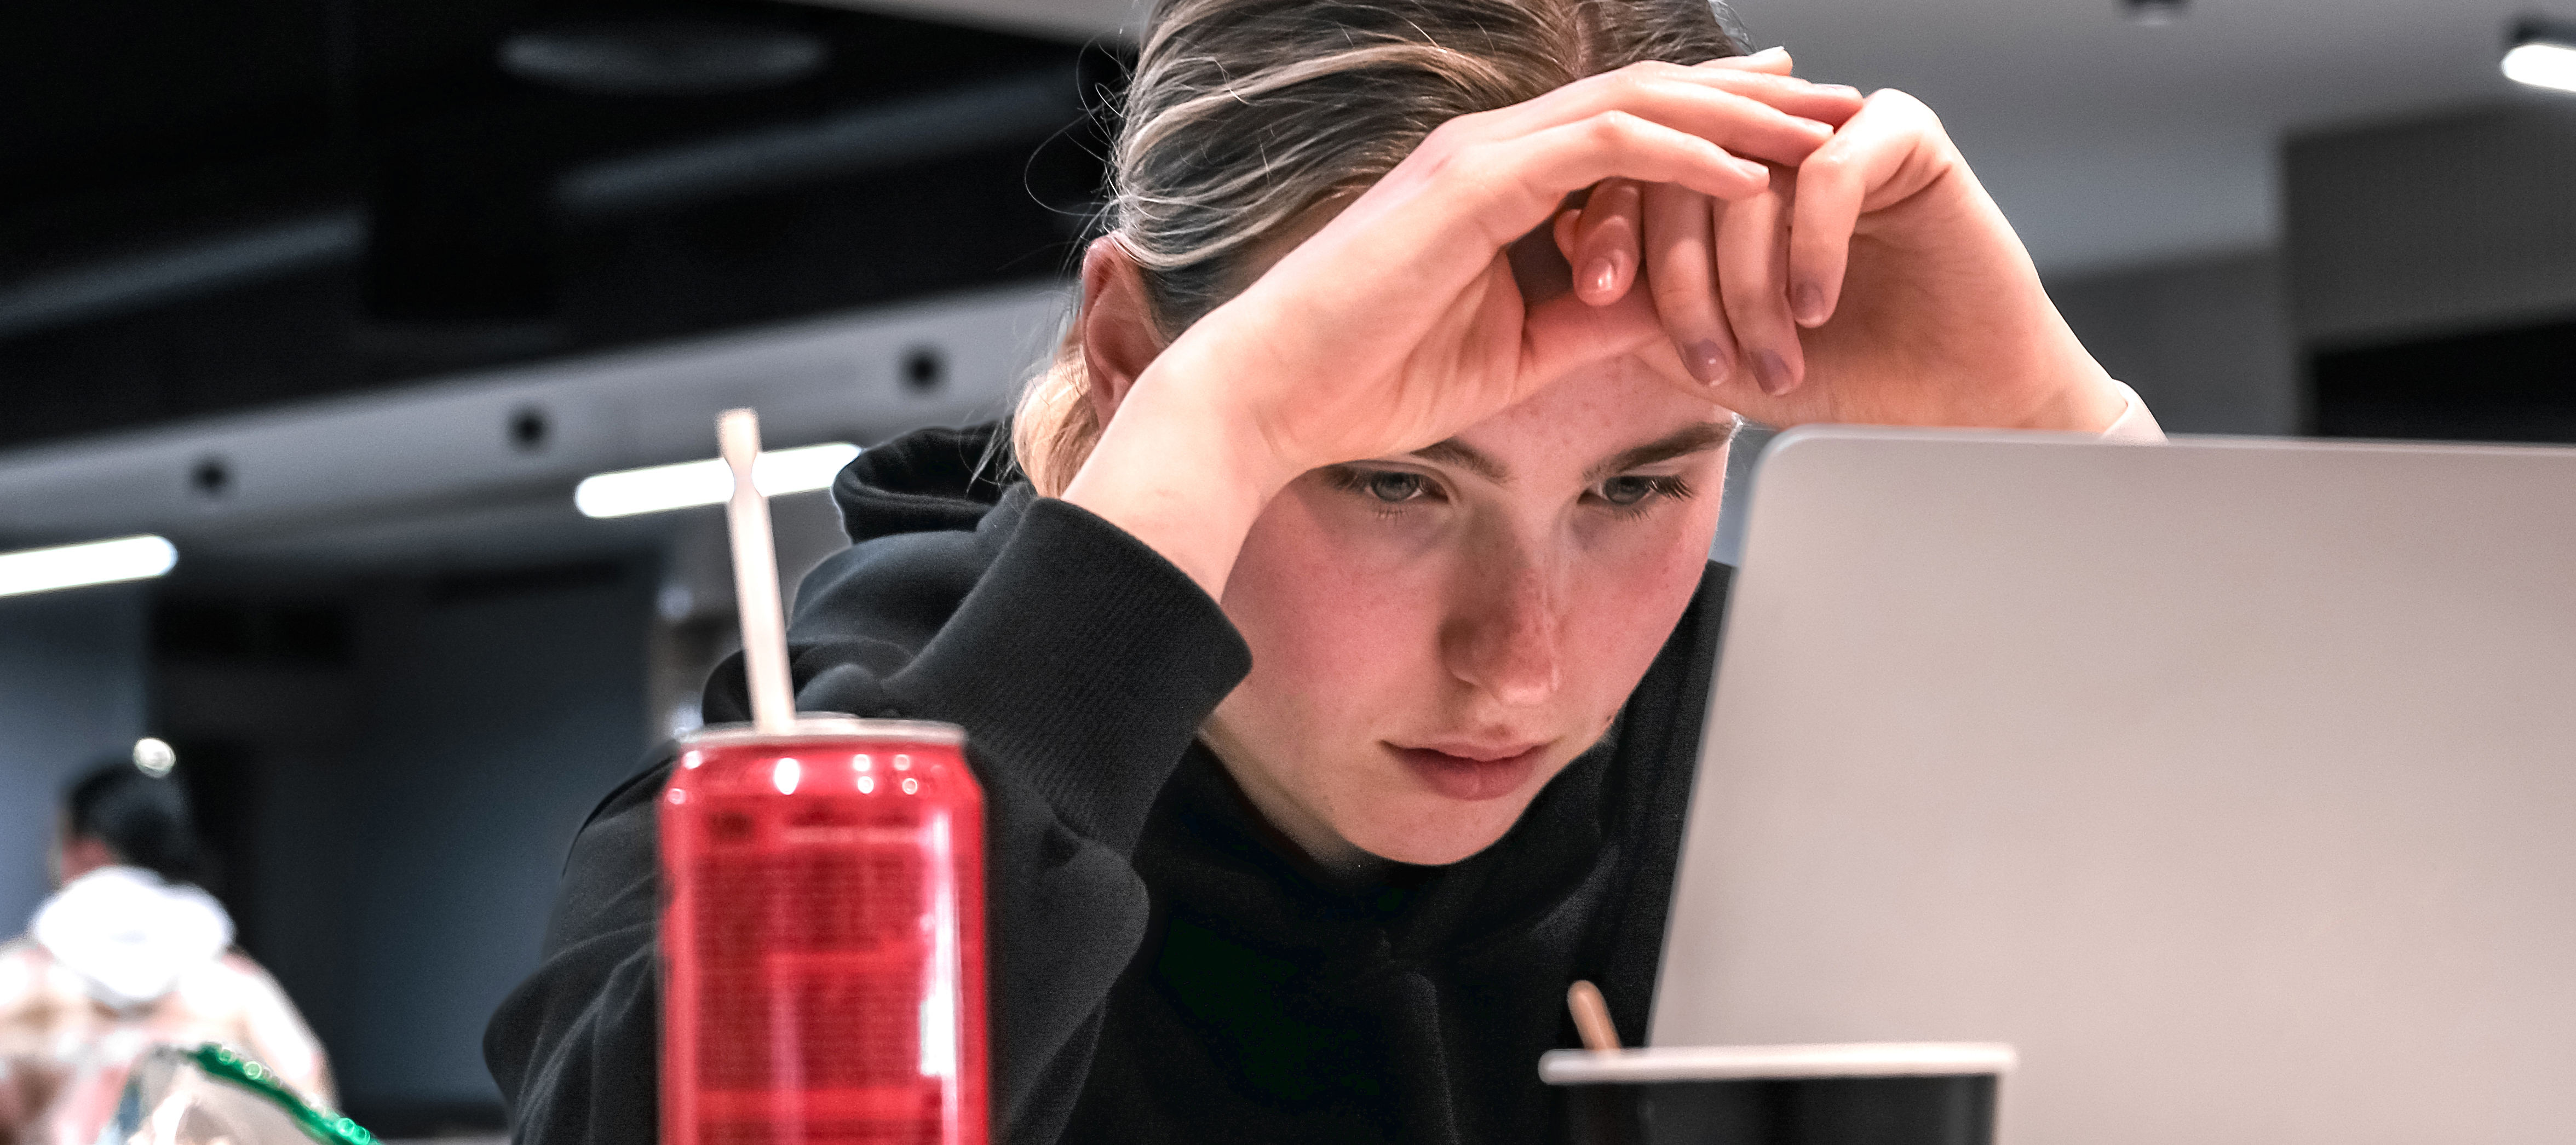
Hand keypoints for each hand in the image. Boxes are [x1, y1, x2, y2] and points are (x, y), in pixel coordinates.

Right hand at [1066, 60, 1864, 596]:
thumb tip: (1684, 306)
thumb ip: (1599, 315)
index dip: (1725, 124)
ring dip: (1742, 114)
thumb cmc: (1371, 379)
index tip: (1801, 139)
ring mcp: (1481, 156)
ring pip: (1639, 104)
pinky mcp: (1471, 183)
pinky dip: (1684, 154)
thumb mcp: (1522, 349)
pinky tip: (1749, 170)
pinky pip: (1603, 148)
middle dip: (1758, 98)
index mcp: (1502, 182)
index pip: (1634, 128)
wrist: (1271, 398)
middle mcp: (1495, 150)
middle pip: (1653, 96)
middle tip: (1845, 106)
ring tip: (1826, 130)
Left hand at [1554, 66, 2127, 431]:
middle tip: (1705, 358)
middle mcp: (1772, 141)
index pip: (1634, 171)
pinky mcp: (1903, 134)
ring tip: (1770, 359)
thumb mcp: (1717, 352)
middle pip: (1682, 172)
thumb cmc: (1844, 376)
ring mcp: (1835, 129)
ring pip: (1750, 178)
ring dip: (1749, 285)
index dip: (1607, 230)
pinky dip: (1812, 251)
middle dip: (1680, 279)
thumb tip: (1570, 267)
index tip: (1594, 296)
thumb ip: (1645, 309)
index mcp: (1720, 174)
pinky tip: (1816, 309)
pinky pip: (1829, 172)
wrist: (1957, 405)